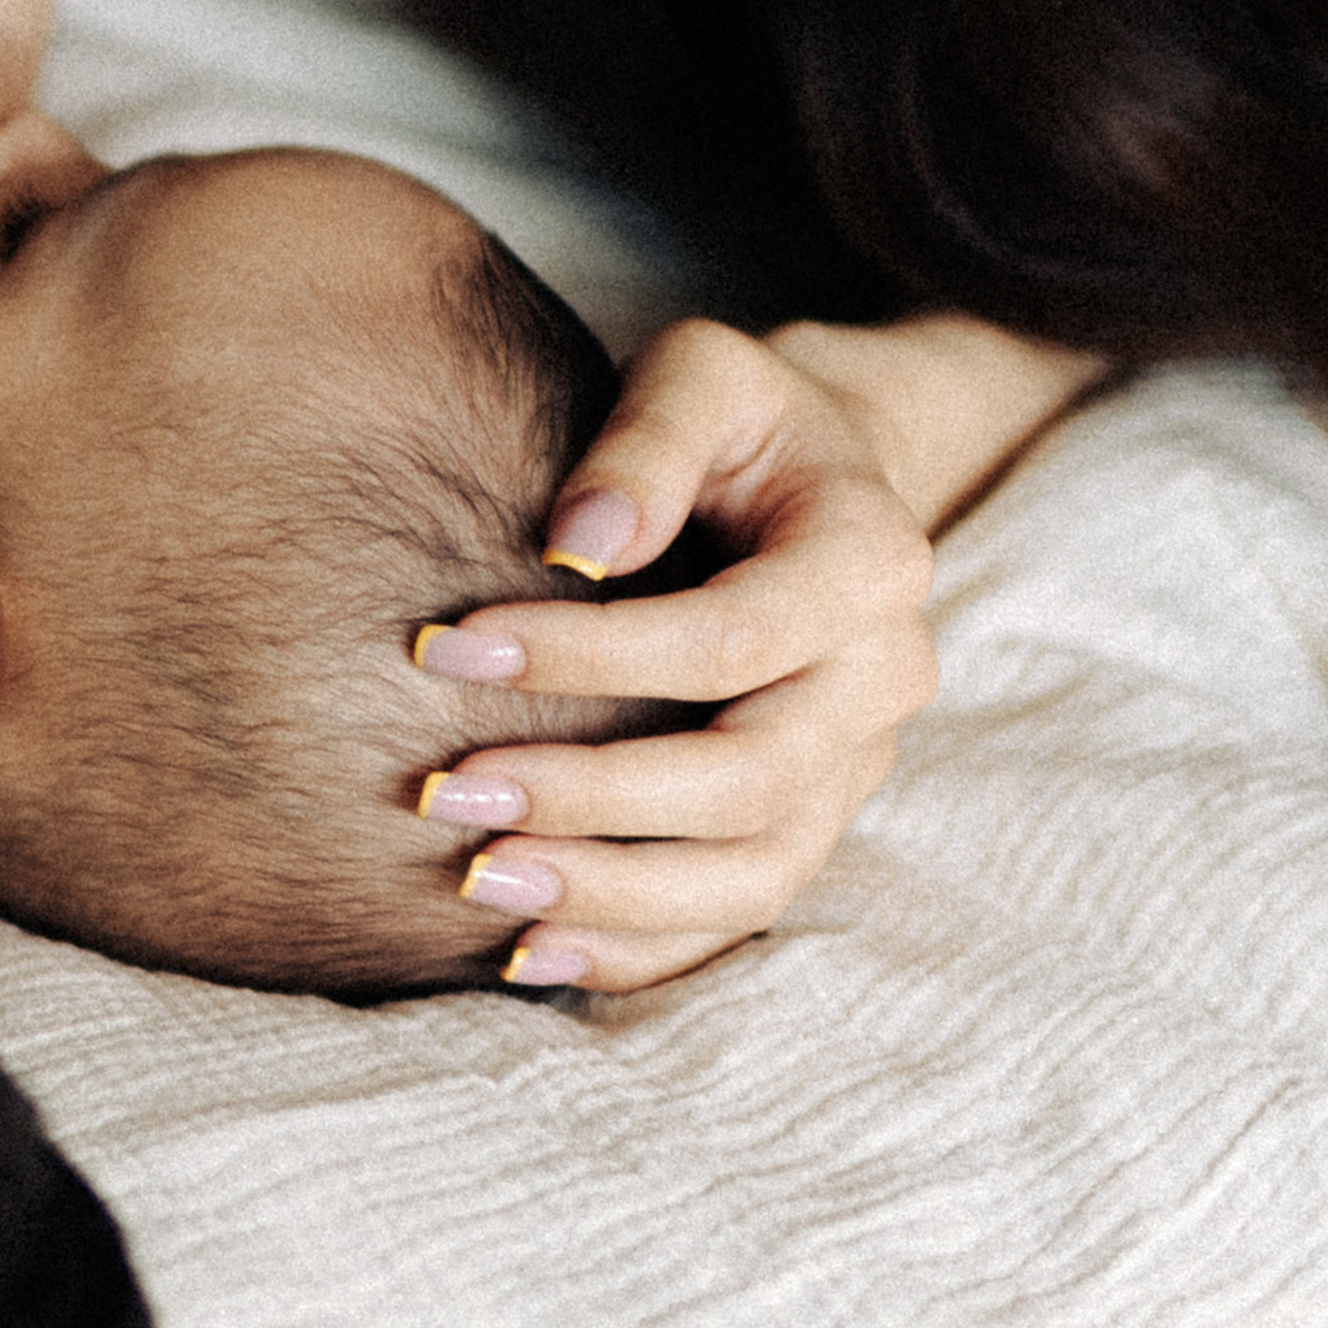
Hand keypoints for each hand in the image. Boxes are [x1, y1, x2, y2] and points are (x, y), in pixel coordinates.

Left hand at [411, 317, 940, 993]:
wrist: (814, 482)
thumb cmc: (739, 422)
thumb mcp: (703, 374)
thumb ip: (646, 439)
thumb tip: (576, 537)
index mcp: (872, 564)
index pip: (729, 639)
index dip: (587, 656)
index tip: (445, 648)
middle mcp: (883, 681)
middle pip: (746, 780)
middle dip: (588, 799)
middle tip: (444, 794)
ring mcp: (856, 768)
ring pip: (751, 875)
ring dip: (610, 896)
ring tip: (477, 884)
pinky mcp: (813, 823)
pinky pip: (739, 917)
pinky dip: (640, 949)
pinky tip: (530, 953)